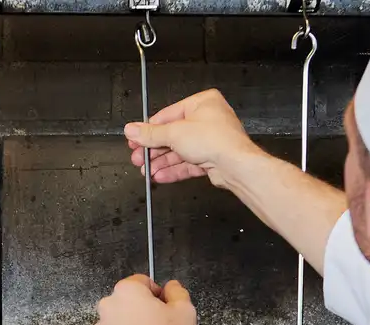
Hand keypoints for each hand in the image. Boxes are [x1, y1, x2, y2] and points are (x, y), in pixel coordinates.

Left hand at [91, 275, 196, 324]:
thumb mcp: (185, 311)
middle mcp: (108, 307)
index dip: (156, 293)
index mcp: (128, 291)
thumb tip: (172, 287)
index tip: (163, 305)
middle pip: (127, 303)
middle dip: (141, 311)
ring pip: (117, 323)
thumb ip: (178, 292)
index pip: (142, 282)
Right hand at [125, 89, 264, 188]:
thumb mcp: (174, 133)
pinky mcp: (212, 158)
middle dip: (154, 149)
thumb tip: (133, 129)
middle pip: (173, 135)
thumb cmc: (217, 140)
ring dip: (161, 162)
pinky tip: (159, 175)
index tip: (135, 138)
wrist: (236, 165)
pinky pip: (188, 163)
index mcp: (202, 103)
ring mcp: (210, 140)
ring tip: (146, 170)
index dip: (149, 129)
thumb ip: (151, 134)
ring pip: (179, 151)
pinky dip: (173, 170)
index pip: (168, 115)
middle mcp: (208, 119)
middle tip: (138, 157)